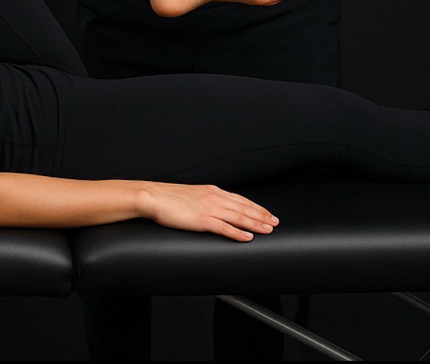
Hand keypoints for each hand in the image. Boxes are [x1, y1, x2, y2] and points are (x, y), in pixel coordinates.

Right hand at [139, 182, 278, 240]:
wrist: (153, 196)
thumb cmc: (168, 198)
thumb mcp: (192, 195)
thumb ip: (204, 200)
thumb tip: (213, 208)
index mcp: (212, 190)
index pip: (240, 199)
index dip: (256, 207)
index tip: (267, 213)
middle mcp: (214, 197)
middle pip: (244, 207)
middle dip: (262, 215)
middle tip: (276, 222)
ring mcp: (209, 208)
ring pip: (238, 217)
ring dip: (256, 223)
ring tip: (268, 229)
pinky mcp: (202, 220)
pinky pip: (224, 228)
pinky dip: (238, 233)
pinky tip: (247, 238)